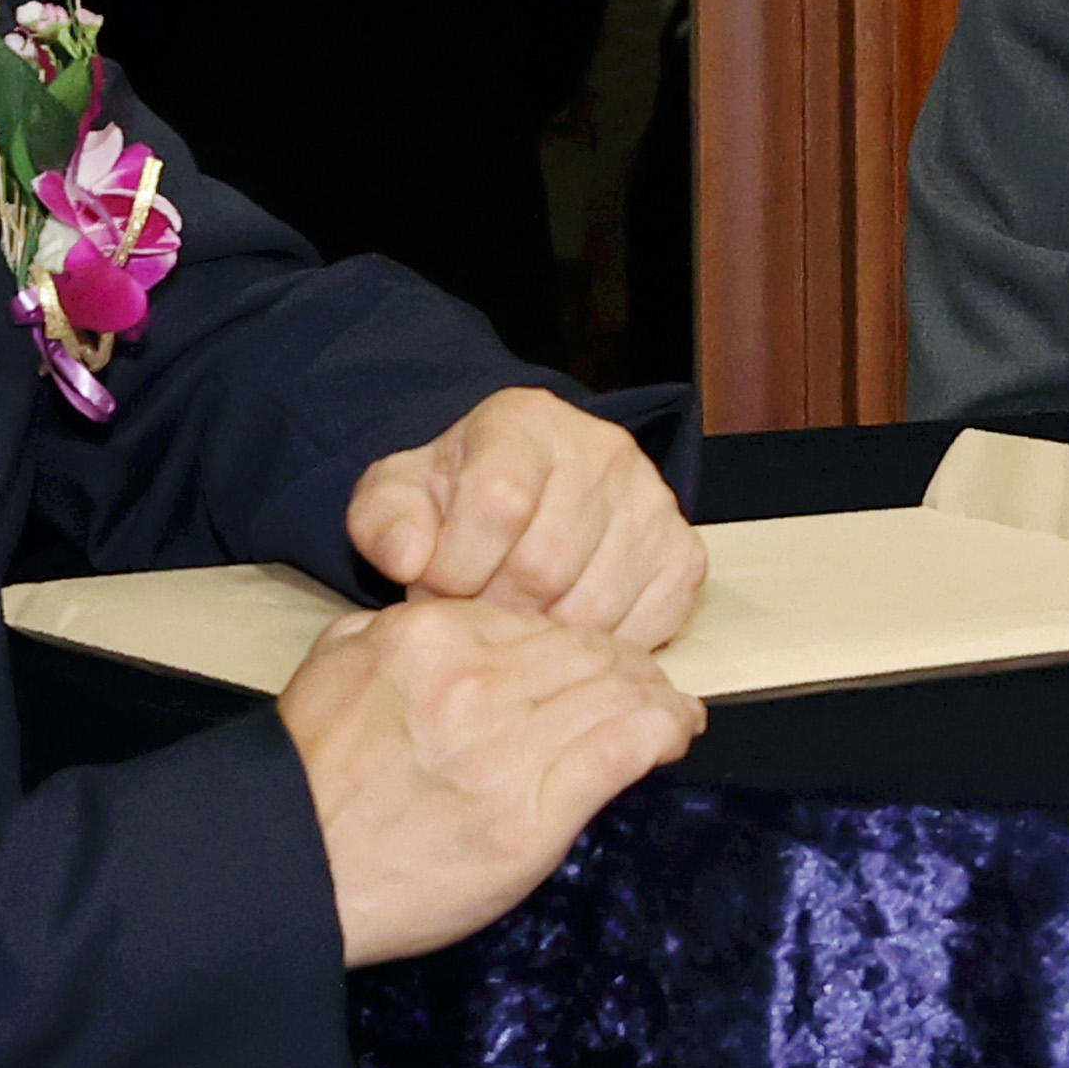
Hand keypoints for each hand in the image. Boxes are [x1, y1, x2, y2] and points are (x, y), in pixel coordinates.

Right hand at [279, 598, 702, 964]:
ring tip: (672, 712)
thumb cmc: (305, 781)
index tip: (603, 660)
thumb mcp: (332, 667)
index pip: (540, 621)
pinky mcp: (532, 817)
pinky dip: (663, 732)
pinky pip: (623, 749)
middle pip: (590, 653)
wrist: (285, 877)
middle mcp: (473, 684)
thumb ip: (391, 629)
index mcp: (426, 638)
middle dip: (630, 667)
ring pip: (617, 695)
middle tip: (650, 686)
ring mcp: (505, 750)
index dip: (583, 641)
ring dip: (657, 699)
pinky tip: (675, 733)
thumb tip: (454, 620)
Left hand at [346, 388, 706, 649]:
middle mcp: (605, 452)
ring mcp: (655, 504)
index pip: (498, 504)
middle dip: (495, 607)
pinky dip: (594, 645)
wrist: (521, 494)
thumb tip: (410, 559)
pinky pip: (643, 626)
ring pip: (593, 605)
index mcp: (528, 422)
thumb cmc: (457, 499)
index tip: (434, 583)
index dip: (457, 565)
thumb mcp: (399, 496)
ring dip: (541, 632)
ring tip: (514, 617)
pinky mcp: (684, 556)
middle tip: (474, 611)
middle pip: (547, 564)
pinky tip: (560, 626)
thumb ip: (384, 521)